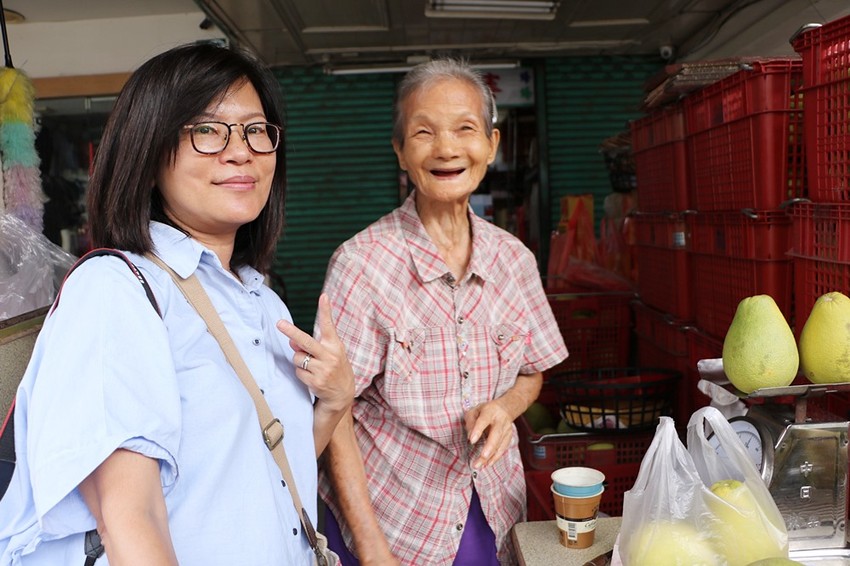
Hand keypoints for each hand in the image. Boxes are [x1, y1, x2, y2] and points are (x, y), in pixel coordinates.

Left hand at [276, 294, 354, 412]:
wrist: (343, 394)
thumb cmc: (334, 368)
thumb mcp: (329, 354)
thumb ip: (311, 345)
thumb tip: (291, 341)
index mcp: (335, 345)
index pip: (329, 325)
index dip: (326, 310)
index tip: (323, 296)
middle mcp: (330, 356)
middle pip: (306, 341)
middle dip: (291, 332)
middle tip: (279, 323)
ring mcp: (323, 370)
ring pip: (298, 358)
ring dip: (300, 362)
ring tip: (312, 367)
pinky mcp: (316, 381)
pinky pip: (298, 372)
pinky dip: (301, 373)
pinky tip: (312, 377)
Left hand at [464, 398, 513, 469]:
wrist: (505, 409)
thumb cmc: (486, 411)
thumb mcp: (475, 410)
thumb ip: (470, 421)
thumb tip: (470, 436)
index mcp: (490, 412)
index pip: (484, 421)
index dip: (478, 430)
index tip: (472, 440)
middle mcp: (500, 421)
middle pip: (496, 435)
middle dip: (489, 447)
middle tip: (482, 457)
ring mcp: (506, 430)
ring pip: (499, 444)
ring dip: (490, 456)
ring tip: (479, 465)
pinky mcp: (509, 437)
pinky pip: (503, 449)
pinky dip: (496, 457)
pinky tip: (488, 463)